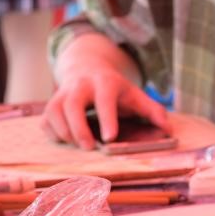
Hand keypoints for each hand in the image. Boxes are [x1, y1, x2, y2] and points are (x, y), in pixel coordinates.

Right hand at [41, 66, 170, 149]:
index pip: (104, 100)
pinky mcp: (51, 103)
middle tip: (89, 147)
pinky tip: (66, 140)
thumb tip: (168, 129)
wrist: (86, 68)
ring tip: (79, 145)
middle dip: (79, 128)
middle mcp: (80, 86)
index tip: (110, 138)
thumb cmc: (115, 89)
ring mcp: (62, 93)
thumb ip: (153, 111)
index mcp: (104, 83)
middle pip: (72, 104)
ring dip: (64, 131)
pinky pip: (45, 119)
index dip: (107, 119)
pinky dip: (52, 132)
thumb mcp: (136, 95)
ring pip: (54, 111)